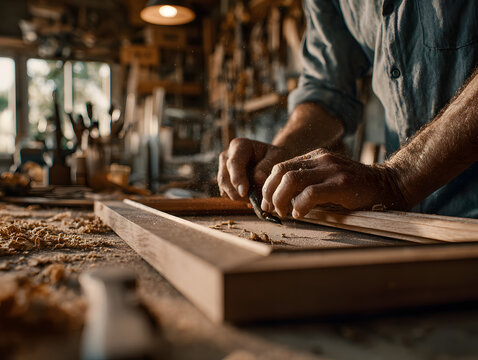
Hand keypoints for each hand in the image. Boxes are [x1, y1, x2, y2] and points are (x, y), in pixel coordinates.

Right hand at [217, 138, 291, 199]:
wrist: (272, 161)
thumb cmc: (275, 157)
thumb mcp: (277, 158)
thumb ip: (266, 167)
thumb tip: (257, 180)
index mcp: (240, 145)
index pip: (233, 163)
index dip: (237, 178)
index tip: (244, 192)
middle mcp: (227, 156)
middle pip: (225, 178)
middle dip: (238, 192)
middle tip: (255, 201)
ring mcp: (223, 169)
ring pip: (224, 188)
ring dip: (239, 197)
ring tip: (256, 198)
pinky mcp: (224, 181)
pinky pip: (226, 194)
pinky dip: (238, 199)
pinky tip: (251, 198)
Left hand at [261, 149, 407, 217]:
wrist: (388, 184)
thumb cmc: (355, 188)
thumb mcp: (328, 179)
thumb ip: (308, 184)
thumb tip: (282, 202)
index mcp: (315, 157)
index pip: (280, 167)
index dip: (268, 186)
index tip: (267, 203)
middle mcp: (320, 159)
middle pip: (280, 171)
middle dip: (270, 193)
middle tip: (272, 209)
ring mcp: (331, 169)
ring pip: (291, 180)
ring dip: (281, 199)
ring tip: (283, 213)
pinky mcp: (341, 183)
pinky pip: (310, 193)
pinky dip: (299, 205)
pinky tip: (300, 214)